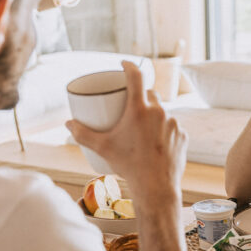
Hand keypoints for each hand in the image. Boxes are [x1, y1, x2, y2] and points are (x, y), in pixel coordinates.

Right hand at [66, 61, 187, 203]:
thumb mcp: (103, 148)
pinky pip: (172, 127)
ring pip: (163, 111)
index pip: (136, 76)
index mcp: (139, 110)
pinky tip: (157, 141)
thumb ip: (83, 134)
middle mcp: (159, 112)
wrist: (156, 187)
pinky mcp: (182, 136)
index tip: (124, 63)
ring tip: (143, 127)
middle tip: (131, 104)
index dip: (129, 66)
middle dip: (141, 95)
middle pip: (150, 94)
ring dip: (154, 114)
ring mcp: (173, 123)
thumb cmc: (128, 166)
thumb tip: (68, 124)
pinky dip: (164, 130)